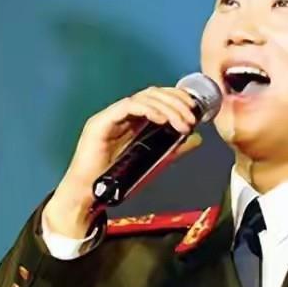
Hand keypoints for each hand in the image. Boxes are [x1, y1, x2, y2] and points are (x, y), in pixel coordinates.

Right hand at [43, 86, 203, 237]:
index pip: (158, 96)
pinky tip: (162, 120)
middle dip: (176, 102)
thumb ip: (174, 147)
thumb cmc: (119, 176)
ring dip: (167, 108)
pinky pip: (127, 107)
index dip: (177, 97)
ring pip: (142, 98)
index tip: (195, 109)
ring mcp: (110, 116)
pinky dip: (148, 110)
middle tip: (191, 118)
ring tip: (182, 124)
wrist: (91, 193)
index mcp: (134, 118)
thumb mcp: (155, 159)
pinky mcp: (100, 123)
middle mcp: (122, 112)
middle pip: (152, 93)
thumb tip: (197, 137)